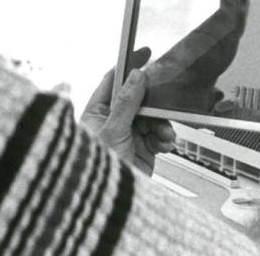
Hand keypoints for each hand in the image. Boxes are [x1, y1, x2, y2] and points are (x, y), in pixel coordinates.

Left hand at [80, 47, 176, 174]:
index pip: (113, 81)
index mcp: (97, 112)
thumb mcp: (112, 133)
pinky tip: (164, 144)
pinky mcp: (142, 150)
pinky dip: (164, 138)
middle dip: (154, 103)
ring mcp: (128, 135)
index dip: (129, 65)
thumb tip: (136, 75)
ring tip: (163, 135)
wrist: (108, 208)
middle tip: (164, 101)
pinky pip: (158, 135)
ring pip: (152, 117)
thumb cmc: (95, 172)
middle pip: (138, 99)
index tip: (145, 52)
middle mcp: (112, 122)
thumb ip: (126, 103)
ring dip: (161, 124)